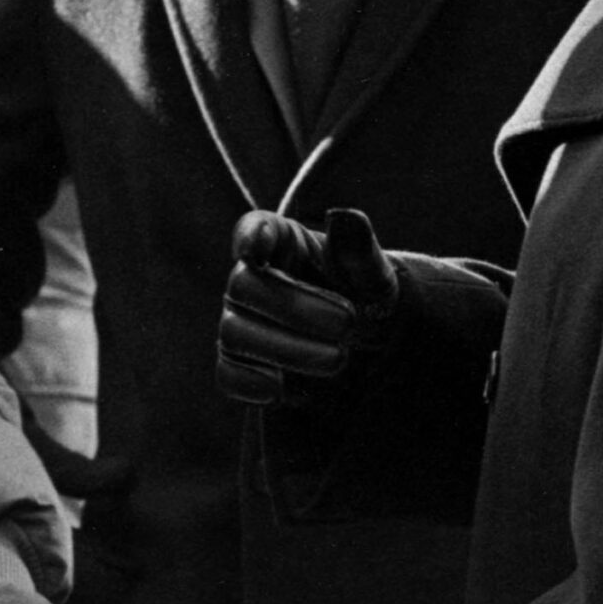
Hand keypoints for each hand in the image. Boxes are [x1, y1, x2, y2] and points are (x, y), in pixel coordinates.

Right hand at [218, 209, 507, 406]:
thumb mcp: (374, 276)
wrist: (371, 352)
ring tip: (339, 358)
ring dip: (289, 349)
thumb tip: (345, 215)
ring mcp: (241, 321)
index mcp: (284, 243)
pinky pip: (228, 374)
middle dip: (296, 308)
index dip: (249, 236)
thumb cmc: (367, 300)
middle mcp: (253, 278)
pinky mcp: (242, 365)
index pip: (254, 228)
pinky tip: (287, 388)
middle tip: (349, 325)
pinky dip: (254, 382)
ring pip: (235, 333)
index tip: (254, 249)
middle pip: (242, 286)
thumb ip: (359, 249)